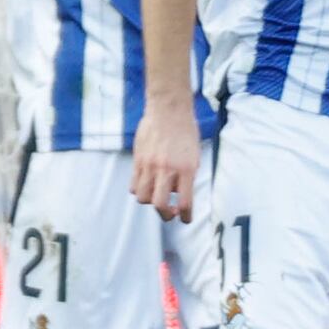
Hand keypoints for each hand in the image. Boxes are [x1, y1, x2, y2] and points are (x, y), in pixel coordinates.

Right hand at [129, 96, 200, 221]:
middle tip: (170, 213)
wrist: (168, 110)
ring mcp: (149, 165)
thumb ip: (187, 176)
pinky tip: (146, 185)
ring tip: (156, 197)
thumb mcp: (194, 155)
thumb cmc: (185, 131)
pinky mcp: (137, 160)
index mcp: (186, 169)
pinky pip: (134, 185)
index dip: (186, 216)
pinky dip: (140, 190)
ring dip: (150, 202)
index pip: (185, 202)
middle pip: (159, 205)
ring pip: (143, 197)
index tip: (185, 219)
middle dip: (166, 215)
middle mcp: (166, 169)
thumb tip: (177, 193)